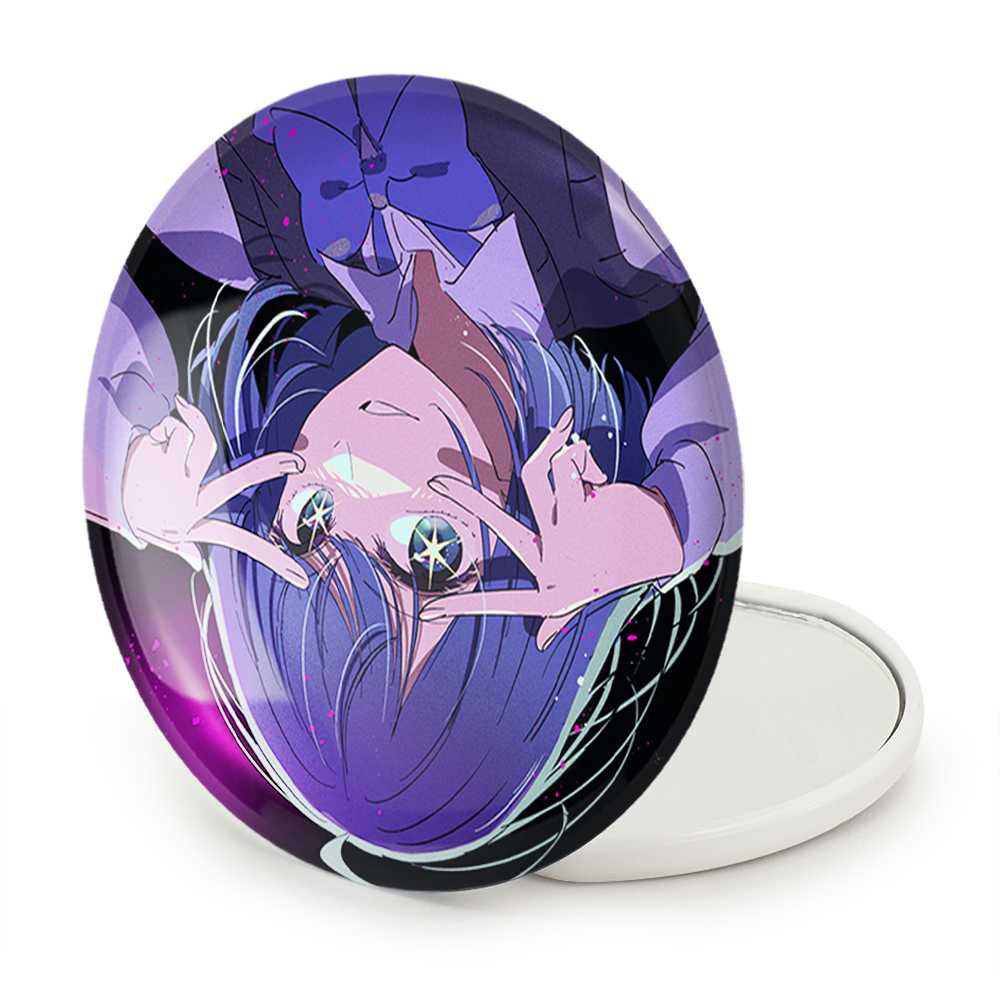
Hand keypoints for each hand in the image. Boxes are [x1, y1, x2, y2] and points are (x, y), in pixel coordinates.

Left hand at [122, 395, 308, 587]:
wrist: (98, 494)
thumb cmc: (135, 512)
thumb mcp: (157, 534)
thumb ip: (183, 547)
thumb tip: (196, 563)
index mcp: (195, 525)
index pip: (240, 542)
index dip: (272, 560)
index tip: (301, 578)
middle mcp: (190, 504)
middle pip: (237, 482)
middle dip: (268, 469)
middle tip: (295, 462)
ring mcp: (174, 480)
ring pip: (203, 440)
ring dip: (191, 421)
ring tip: (178, 416)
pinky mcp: (159, 458)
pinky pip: (176, 429)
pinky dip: (168, 424)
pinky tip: (152, 434)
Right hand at [420, 407, 683, 648]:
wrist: (670, 536)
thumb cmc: (622, 565)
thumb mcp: (586, 592)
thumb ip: (559, 615)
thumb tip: (539, 642)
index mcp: (555, 588)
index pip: (506, 602)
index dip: (468, 607)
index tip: (430, 613)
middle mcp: (559, 562)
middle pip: (502, 527)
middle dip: (469, 502)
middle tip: (436, 480)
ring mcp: (573, 532)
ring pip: (539, 476)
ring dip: (555, 451)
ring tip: (565, 433)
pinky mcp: (588, 503)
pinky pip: (568, 464)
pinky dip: (577, 453)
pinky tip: (590, 452)